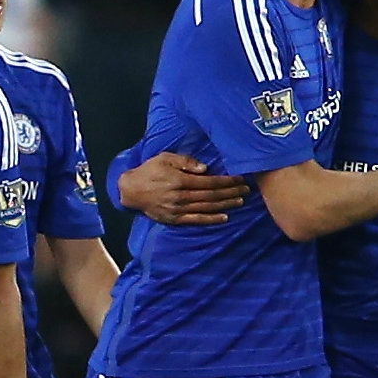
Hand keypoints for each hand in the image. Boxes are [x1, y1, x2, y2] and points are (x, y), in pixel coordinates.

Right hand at [119, 152, 244, 226]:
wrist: (130, 191)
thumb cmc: (148, 170)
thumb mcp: (164, 158)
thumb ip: (185, 161)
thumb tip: (205, 168)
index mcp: (179, 180)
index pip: (209, 182)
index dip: (227, 181)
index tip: (240, 178)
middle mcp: (180, 196)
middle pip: (212, 195)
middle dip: (231, 192)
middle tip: (247, 190)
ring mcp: (177, 209)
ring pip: (207, 207)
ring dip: (226, 205)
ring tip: (240, 201)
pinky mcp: (174, 219)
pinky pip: (196, 220)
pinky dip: (211, 219)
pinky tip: (224, 217)